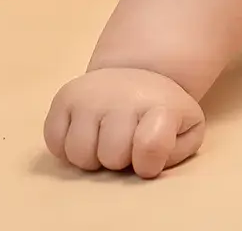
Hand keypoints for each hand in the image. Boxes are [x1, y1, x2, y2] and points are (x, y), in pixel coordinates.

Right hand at [44, 67, 205, 177]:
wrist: (138, 76)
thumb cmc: (162, 116)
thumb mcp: (186, 131)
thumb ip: (175, 151)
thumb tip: (147, 165)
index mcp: (160, 104)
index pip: (150, 147)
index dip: (148, 164)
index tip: (150, 158)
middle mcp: (123, 96)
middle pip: (111, 156)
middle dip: (120, 161)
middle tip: (127, 145)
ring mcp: (90, 95)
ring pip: (80, 154)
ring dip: (93, 158)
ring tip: (107, 142)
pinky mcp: (64, 98)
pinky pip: (55, 144)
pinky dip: (67, 149)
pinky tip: (87, 135)